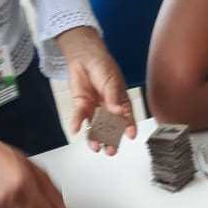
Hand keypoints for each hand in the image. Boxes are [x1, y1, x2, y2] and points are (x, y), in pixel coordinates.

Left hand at [57, 27, 135, 153]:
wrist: (83, 57)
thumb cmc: (102, 65)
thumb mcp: (111, 79)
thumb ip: (114, 95)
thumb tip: (118, 109)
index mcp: (120, 101)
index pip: (126, 116)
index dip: (129, 126)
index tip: (131, 136)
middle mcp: (108, 108)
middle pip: (111, 127)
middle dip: (111, 139)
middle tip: (111, 150)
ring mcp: (94, 108)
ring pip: (96, 127)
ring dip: (95, 137)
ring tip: (96, 147)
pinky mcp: (81, 106)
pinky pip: (80, 117)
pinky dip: (77, 123)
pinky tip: (76, 130)